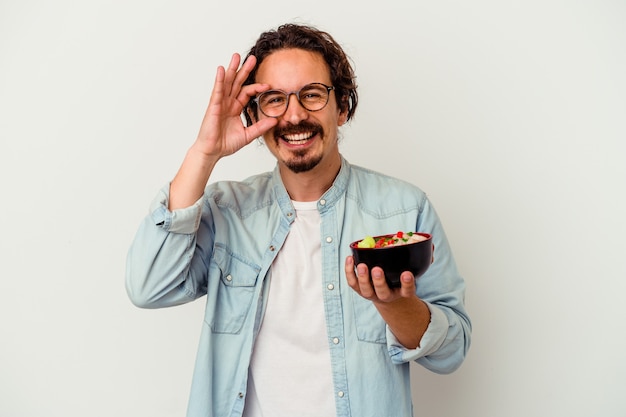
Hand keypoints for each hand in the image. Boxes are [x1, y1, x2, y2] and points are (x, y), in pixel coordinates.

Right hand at [168, 54, 277, 209]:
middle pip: (237, 82)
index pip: (247, 93)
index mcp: (235, 108)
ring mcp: (220, 103)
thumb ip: (260, 127)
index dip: (257, 87)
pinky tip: (221, 69)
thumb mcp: (248, 135)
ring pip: (226, 82)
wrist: (213, 152)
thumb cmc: (226, 144)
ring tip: (236, 56)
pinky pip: (217, 91)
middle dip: (244, 70)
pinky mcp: (213, 106)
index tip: (268, 84)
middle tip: (253, 58)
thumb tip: (275, 120)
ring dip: (231, 69)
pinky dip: (219, 80)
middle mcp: (227, 103)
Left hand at [345, 255, 429, 348]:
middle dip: (379, 281)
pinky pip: (352, 283)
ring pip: (366, 290)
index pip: (407, 291)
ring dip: (363, 277)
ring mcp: (371, 294)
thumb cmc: (400, 279)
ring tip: (362, 265)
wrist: (386, 295)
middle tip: (377, 269)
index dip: (407, 283)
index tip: (407, 273)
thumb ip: (423, 260)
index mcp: (401, 292)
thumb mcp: (413, 272)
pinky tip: (350, 258)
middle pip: (383, 292)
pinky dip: (350, 272)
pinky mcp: (359, 289)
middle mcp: (386, 295)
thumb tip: (432, 247)